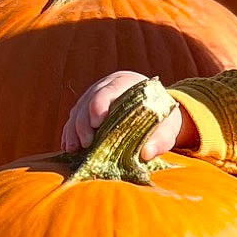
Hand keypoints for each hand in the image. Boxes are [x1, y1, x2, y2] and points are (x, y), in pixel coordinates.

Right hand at [60, 72, 187, 160]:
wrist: (154, 112)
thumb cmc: (162, 117)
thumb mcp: (168, 126)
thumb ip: (162, 138)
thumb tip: (147, 154)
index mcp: (126, 83)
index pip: (108, 90)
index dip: (99, 106)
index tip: (97, 123)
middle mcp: (106, 86)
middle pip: (88, 101)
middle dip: (84, 123)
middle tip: (86, 143)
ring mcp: (93, 96)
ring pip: (77, 111)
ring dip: (73, 131)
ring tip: (73, 150)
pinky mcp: (86, 110)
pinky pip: (73, 120)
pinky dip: (70, 134)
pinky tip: (69, 149)